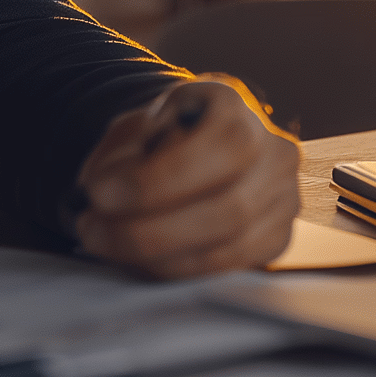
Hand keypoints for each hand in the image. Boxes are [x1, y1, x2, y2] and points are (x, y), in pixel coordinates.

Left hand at [71, 75, 299, 278]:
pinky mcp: (276, 239)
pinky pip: (229, 268)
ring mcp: (283, 199)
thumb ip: (125, 151)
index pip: (220, 148)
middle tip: (92, 230)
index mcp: (236, 106)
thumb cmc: (158, 137)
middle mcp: (274, 152)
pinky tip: (138, 260)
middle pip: (228, 208)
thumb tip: (107, 189)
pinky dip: (177, 270)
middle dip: (149, 231)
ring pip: (230, 247)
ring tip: (106, 244)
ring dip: (158, 256)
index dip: (158, 179)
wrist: (189, 149)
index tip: (99, 194)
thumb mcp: (135, 127)